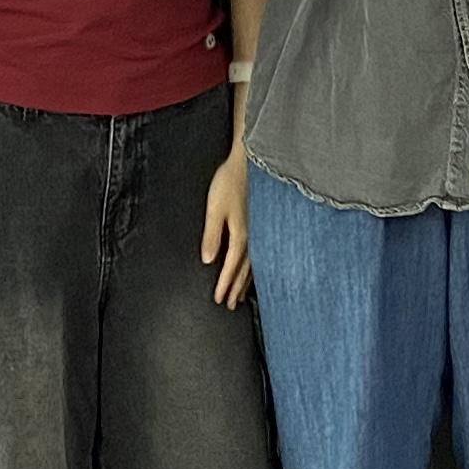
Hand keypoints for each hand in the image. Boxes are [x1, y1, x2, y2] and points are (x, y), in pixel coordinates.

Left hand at [201, 148, 253, 308]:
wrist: (250, 162)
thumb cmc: (229, 182)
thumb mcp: (214, 209)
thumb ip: (212, 235)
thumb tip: (207, 260)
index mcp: (240, 235)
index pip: (231, 267)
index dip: (225, 284)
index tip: (219, 300)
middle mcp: (253, 237)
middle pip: (244, 270)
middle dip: (236, 288)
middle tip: (230, 305)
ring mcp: (260, 231)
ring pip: (254, 264)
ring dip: (246, 282)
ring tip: (240, 296)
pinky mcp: (261, 224)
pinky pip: (260, 254)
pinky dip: (255, 268)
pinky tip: (254, 270)